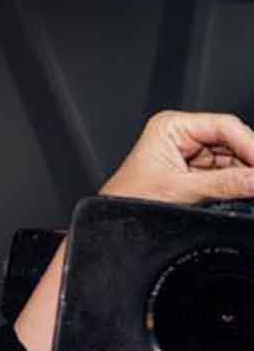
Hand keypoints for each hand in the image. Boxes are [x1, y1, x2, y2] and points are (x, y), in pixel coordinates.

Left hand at [99, 110, 253, 203]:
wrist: (111, 224)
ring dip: (248, 174)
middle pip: (233, 142)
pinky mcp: (195, 174)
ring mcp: (190, 154)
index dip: (251, 145)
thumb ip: (225, 184)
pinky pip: (227, 174)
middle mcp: (182, 136)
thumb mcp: (180, 190)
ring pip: (234, 159)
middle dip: (251, 162)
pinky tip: (247, 191)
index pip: (224, 126)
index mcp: (171, 126)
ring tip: (253, 188)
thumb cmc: (128, 201)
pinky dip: (241, 183)